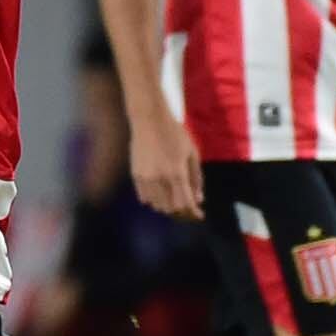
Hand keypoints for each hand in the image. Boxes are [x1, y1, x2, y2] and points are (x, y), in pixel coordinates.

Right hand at [128, 106, 203, 220]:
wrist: (149, 120)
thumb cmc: (175, 134)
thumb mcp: (192, 153)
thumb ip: (196, 178)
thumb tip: (199, 199)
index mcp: (177, 173)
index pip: (185, 203)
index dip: (194, 213)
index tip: (199, 215)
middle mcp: (160, 179)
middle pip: (171, 208)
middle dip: (182, 212)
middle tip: (189, 208)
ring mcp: (145, 178)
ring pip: (157, 205)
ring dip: (168, 206)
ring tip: (175, 201)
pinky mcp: (135, 176)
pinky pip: (145, 198)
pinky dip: (154, 200)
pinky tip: (161, 194)